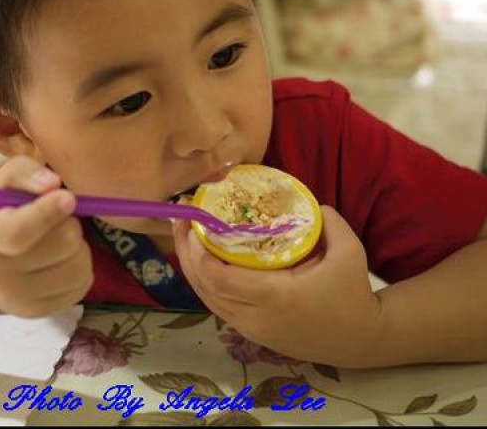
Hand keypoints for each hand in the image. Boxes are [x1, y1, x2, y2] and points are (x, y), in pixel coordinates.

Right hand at [0, 156, 92, 316]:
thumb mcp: (1, 183)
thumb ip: (25, 173)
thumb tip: (52, 184)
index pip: (17, 233)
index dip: (47, 213)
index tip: (68, 197)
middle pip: (62, 244)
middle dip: (70, 224)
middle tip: (58, 219)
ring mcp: (17, 299)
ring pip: (79, 265)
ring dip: (79, 245)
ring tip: (58, 239)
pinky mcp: (38, 312)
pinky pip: (82, 284)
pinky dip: (81, 265)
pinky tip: (62, 258)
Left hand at [172, 205, 382, 367]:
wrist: (362, 340)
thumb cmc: (353, 293)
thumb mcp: (349, 251)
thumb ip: (328, 221)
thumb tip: (308, 203)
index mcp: (272, 296)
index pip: (218, 277)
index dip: (197, 252)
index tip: (194, 222)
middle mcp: (254, 316)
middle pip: (204, 287)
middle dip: (187, 254)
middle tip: (182, 222)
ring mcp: (251, 329)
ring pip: (207, 300)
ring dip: (193, 269)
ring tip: (187, 238)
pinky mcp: (253, 333)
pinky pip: (219, 307)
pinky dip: (206, 283)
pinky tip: (205, 262)